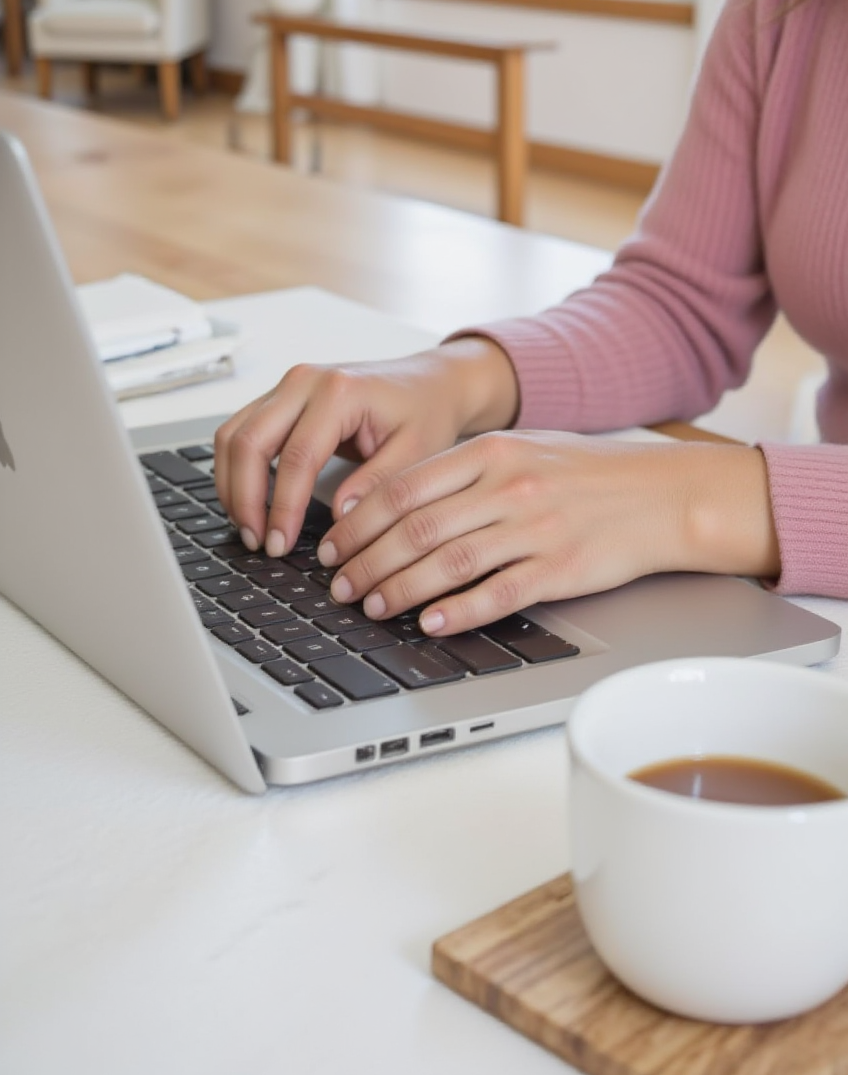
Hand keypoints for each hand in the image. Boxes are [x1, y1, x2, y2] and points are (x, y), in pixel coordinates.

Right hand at [214, 337, 518, 554]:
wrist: (429, 383)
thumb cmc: (425, 411)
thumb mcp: (417, 452)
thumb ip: (377, 484)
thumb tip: (339, 520)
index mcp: (340, 392)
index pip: (296, 458)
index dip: (282, 507)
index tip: (280, 543)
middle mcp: (304, 382)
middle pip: (249, 442)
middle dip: (245, 499)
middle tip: (257, 542)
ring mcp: (287, 386)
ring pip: (233, 435)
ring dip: (231, 485)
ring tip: (249, 528)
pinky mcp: (279, 398)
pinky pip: (240, 431)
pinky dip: (235, 469)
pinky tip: (248, 502)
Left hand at [316, 434, 780, 634]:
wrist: (663, 494)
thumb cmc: (587, 474)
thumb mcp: (522, 450)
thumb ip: (463, 472)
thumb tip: (396, 504)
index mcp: (491, 450)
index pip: (404, 487)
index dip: (359, 521)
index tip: (333, 545)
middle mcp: (508, 485)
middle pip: (415, 528)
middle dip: (366, 561)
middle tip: (339, 585)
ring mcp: (535, 527)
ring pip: (448, 562)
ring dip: (400, 589)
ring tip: (372, 607)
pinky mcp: (561, 567)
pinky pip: (498, 593)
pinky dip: (459, 611)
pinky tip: (431, 624)